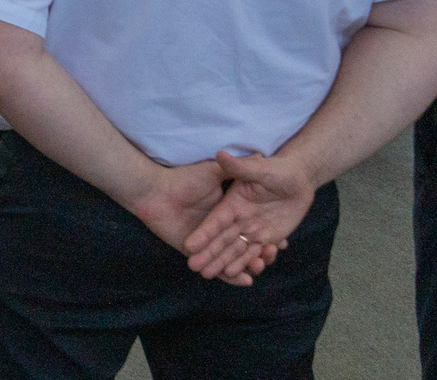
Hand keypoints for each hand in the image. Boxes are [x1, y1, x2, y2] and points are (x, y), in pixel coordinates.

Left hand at [128, 160, 272, 285]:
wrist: (154, 191)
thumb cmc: (183, 178)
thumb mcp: (213, 172)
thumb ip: (234, 169)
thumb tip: (259, 156)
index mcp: (226, 212)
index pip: (250, 226)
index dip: (266, 234)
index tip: (282, 241)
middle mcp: (219, 229)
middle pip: (245, 245)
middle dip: (261, 253)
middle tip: (273, 255)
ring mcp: (207, 243)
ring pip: (233, 259)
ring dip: (248, 266)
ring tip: (261, 268)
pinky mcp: (196, 253)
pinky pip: (216, 268)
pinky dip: (231, 277)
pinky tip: (245, 280)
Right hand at [184, 152, 316, 281]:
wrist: (297, 179)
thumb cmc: (278, 170)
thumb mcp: (260, 168)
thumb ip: (240, 166)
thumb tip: (220, 154)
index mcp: (233, 203)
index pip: (215, 222)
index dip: (203, 234)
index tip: (188, 246)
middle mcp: (239, 219)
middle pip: (221, 239)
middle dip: (208, 253)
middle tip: (194, 268)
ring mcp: (252, 229)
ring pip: (235, 250)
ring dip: (223, 262)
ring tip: (209, 276)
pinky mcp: (266, 236)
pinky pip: (255, 252)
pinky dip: (247, 263)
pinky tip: (242, 277)